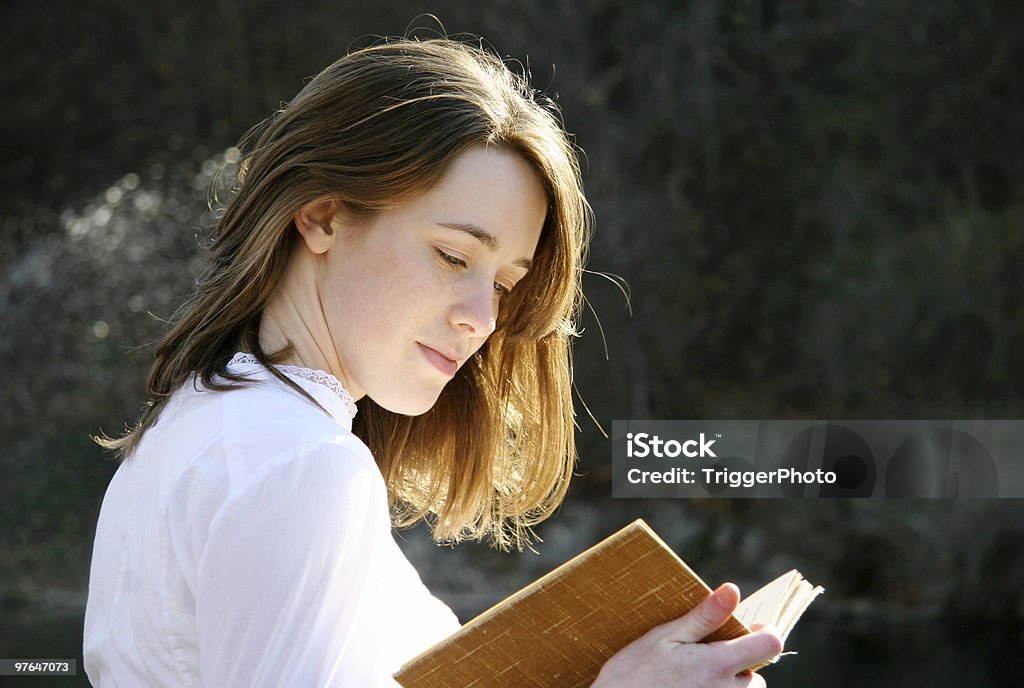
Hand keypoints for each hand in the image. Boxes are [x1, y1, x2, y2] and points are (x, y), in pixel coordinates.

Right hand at [591, 583, 782, 687]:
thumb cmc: (633, 675)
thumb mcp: (664, 638)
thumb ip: (704, 617)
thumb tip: (733, 590)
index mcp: (717, 665)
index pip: (770, 644)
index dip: (764, 632)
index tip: (749, 628)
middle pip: (757, 674)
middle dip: (740, 664)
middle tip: (706, 658)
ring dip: (730, 684)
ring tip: (695, 679)